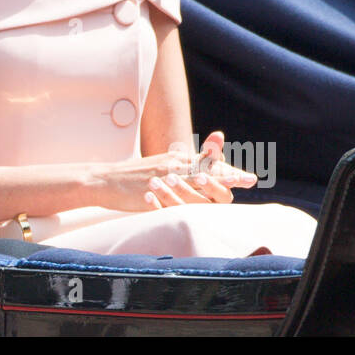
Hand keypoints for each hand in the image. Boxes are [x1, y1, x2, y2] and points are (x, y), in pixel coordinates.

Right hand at [96, 134, 254, 209]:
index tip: (248, 177)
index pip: (208, 164)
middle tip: (250, 179)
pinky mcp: (153, 189)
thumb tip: (200, 178)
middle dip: (230, 175)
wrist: (104, 179)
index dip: (228, 170)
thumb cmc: (133, 177)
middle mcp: (173, 165)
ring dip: (217, 182)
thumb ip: (179, 171)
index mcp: (176, 160)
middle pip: (207, 170)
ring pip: (195, 179)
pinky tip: (202, 193)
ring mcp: (163, 177)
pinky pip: (175, 193)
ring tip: (236, 184)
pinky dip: (191, 193)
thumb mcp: (159, 169)